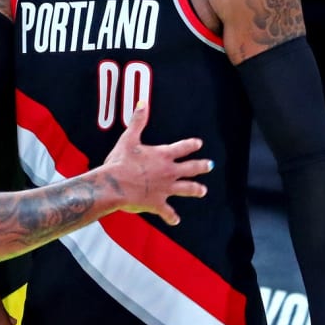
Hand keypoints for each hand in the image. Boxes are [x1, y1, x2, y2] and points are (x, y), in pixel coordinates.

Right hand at [100, 100, 208, 225]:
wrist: (114, 185)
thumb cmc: (120, 162)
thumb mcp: (128, 139)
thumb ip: (138, 122)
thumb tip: (142, 104)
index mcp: (162, 156)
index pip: (182, 148)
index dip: (191, 145)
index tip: (198, 143)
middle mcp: (168, 172)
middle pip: (191, 169)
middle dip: (201, 166)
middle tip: (210, 165)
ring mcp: (165, 189)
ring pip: (186, 189)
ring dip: (195, 190)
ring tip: (203, 191)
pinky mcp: (157, 204)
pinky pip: (167, 212)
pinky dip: (171, 217)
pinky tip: (175, 220)